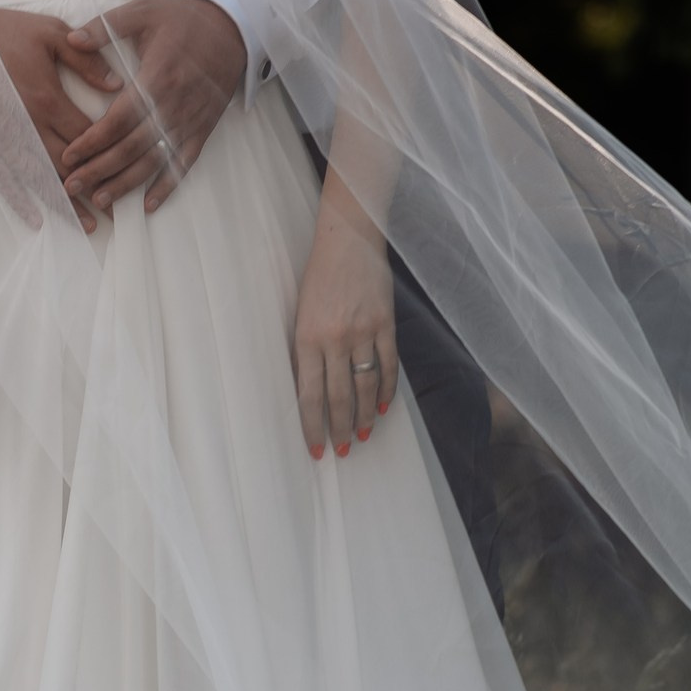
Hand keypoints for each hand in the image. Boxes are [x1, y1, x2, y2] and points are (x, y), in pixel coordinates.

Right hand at [0, 3, 123, 232]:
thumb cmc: (4, 30)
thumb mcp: (52, 33)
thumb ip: (87, 59)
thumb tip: (119, 85)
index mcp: (48, 99)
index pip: (88, 137)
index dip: (110, 155)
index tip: (128, 172)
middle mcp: (27, 126)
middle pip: (69, 167)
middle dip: (94, 190)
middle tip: (116, 213)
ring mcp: (3, 138)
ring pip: (40, 180)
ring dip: (65, 205)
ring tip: (88, 226)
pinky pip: (3, 178)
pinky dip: (20, 200)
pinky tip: (35, 219)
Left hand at [60, 0, 246, 215]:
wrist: (231, 29)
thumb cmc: (183, 19)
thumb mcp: (143, 11)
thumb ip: (105, 26)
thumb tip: (71, 38)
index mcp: (156, 78)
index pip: (119, 119)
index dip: (92, 141)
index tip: (69, 156)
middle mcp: (173, 106)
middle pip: (132, 147)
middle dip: (100, 169)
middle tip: (72, 185)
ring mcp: (190, 121)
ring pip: (155, 160)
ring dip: (127, 183)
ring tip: (101, 200)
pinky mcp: (203, 129)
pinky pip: (184, 163)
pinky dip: (168, 186)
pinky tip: (149, 204)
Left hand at [292, 198, 397, 458]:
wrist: (348, 239)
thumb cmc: (318, 277)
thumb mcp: (301, 313)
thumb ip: (306, 350)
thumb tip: (309, 390)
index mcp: (306, 338)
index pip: (310, 395)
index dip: (313, 427)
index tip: (316, 450)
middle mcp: (334, 339)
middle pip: (339, 397)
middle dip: (341, 429)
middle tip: (344, 451)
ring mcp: (363, 331)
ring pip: (365, 386)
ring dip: (364, 416)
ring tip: (364, 436)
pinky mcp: (385, 323)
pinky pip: (389, 365)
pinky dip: (386, 390)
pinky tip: (383, 408)